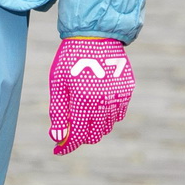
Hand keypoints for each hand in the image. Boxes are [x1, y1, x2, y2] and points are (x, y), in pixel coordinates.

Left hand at [49, 38, 134, 155]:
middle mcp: (104, 102)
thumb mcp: (58, 84)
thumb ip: (58, 112)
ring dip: (94, 126)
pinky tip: (98, 103)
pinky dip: (108, 115)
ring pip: (107, 126)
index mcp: (83, 100)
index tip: (57, 150)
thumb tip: (57, 138)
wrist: (96, 35)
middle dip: (80, 137)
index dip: (66, 146)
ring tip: (83, 111)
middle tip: (70, 129)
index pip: (77, 136)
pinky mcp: (127, 92)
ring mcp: (118, 97)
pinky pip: (118, 113)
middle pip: (94, 135)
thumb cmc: (71, 59)